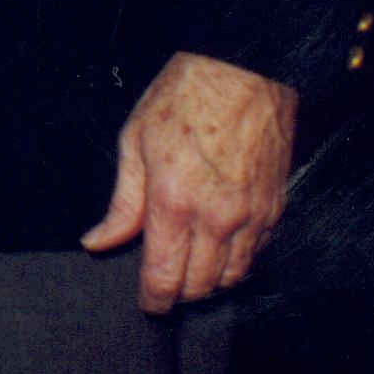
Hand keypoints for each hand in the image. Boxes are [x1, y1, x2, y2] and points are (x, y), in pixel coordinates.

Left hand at [80, 50, 298, 311]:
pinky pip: (257, 254)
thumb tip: (98, 241)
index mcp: (174, 203)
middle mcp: (217, 219)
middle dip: (180, 292)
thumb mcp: (135, 142)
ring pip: (233, 278)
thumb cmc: (183, 98)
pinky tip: (221, 244)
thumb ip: (122, 203)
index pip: (165, 278)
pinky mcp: (275, 208)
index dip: (154, 300)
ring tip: (192, 266)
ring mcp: (251, 217)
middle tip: (166, 282)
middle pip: (200, 286)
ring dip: (210, 281)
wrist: (241, 69)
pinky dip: (238, 261)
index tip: (149, 304)